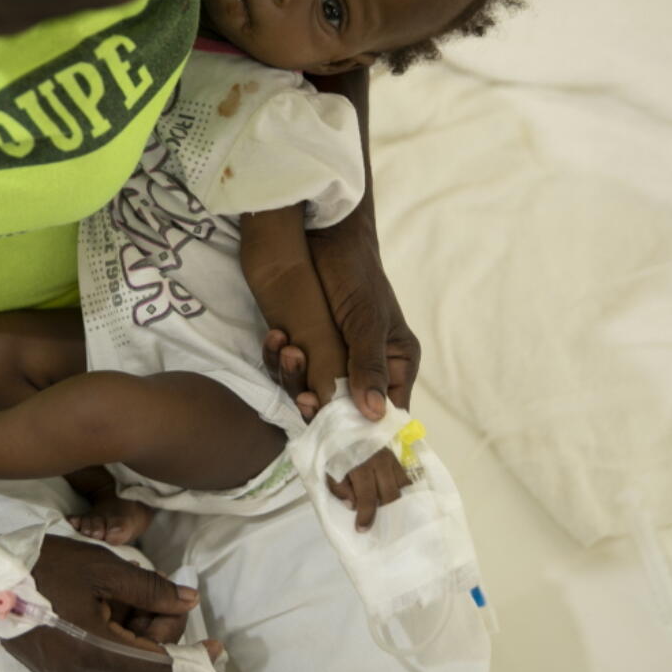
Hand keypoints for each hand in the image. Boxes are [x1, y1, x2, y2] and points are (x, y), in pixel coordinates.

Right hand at [2, 535, 219, 671]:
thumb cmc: (46, 567)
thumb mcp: (104, 569)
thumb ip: (151, 590)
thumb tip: (188, 602)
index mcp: (97, 654)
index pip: (160, 670)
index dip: (190, 655)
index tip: (215, 644)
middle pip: (143, 665)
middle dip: (157, 631)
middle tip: (153, 594)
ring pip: (123, 663)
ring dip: (135, 633)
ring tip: (120, 595)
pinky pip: (101, 662)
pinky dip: (114, 638)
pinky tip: (105, 608)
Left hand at [262, 219, 419, 420]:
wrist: (323, 234)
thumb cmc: (356, 274)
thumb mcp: (367, 321)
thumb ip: (369, 366)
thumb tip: (374, 415)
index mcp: (395, 363)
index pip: (387, 412)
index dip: (364, 430)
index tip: (338, 436)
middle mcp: (366, 366)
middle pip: (345, 409)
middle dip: (320, 404)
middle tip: (303, 396)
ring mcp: (333, 357)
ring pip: (313, 389)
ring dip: (295, 376)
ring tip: (289, 348)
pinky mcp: (305, 345)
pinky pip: (291, 368)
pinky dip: (280, 358)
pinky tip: (276, 337)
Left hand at [327, 447, 411, 530]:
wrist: (340, 423)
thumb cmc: (333, 449)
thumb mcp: (328, 468)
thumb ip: (338, 488)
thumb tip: (352, 506)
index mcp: (359, 465)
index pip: (367, 497)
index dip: (366, 516)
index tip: (362, 529)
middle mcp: (379, 460)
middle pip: (390, 493)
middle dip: (384, 509)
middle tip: (374, 517)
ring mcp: (390, 455)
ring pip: (401, 484)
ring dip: (393, 496)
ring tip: (382, 503)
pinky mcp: (395, 452)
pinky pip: (404, 474)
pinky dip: (400, 486)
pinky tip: (394, 492)